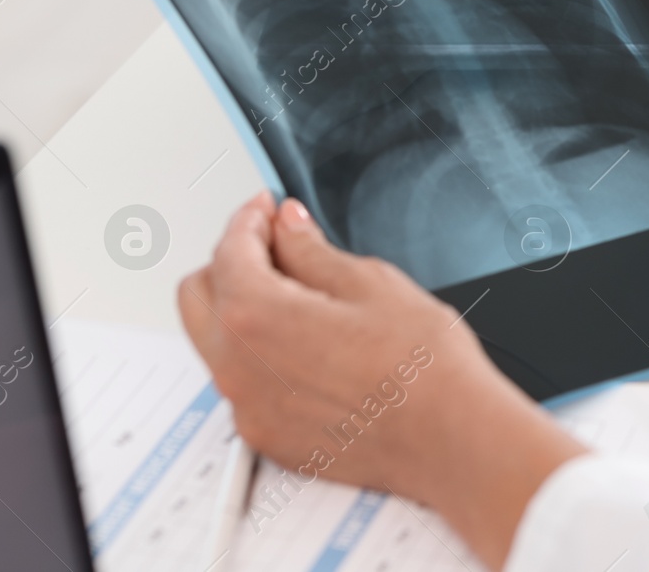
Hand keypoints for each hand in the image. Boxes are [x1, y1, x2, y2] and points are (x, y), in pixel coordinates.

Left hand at [179, 193, 584, 569]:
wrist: (449, 438)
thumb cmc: (422, 367)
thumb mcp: (371, 283)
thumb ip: (312, 250)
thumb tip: (288, 228)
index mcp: (257, 316)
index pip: (227, 251)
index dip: (249, 219)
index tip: (267, 209)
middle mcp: (237, 367)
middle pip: (199, 295)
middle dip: (231, 261)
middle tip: (277, 246)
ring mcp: (247, 409)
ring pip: (216, 341)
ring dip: (242, 308)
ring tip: (300, 295)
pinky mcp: (266, 437)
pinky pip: (242, 384)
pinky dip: (260, 354)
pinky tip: (309, 345)